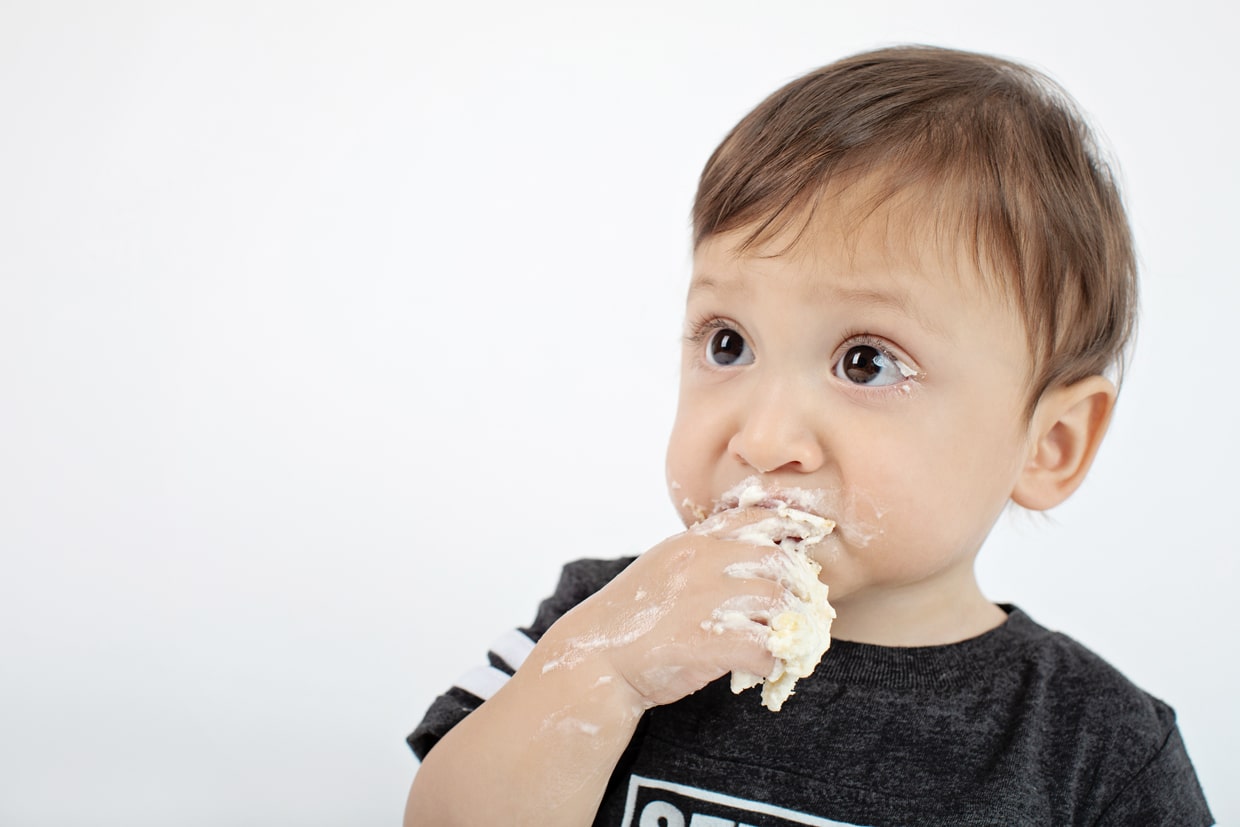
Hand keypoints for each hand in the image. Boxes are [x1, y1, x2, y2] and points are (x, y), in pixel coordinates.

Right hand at [534, 507, 807, 708]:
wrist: (594, 660)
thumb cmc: (630, 618)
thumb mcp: (662, 566)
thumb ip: (700, 555)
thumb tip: (748, 553)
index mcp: (691, 543)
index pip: (754, 518)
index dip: (788, 525)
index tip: (807, 536)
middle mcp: (702, 564)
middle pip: (778, 562)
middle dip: (798, 586)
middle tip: (802, 608)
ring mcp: (705, 601)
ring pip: (779, 604)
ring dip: (789, 627)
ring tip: (784, 642)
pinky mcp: (708, 642)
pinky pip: (766, 649)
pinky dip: (773, 662)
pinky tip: (762, 669)